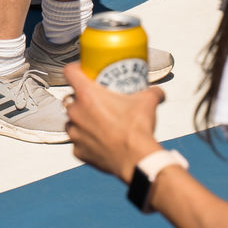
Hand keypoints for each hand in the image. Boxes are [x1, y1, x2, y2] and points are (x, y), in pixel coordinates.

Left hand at [64, 62, 165, 186]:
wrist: (136, 159)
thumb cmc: (137, 130)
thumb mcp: (148, 102)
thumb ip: (152, 92)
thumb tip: (157, 92)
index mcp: (87, 95)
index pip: (70, 71)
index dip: (75, 68)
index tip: (83, 70)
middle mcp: (76, 112)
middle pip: (71, 97)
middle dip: (82, 98)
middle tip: (98, 100)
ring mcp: (74, 133)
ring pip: (72, 120)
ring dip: (82, 119)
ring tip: (99, 121)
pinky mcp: (77, 150)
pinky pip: (78, 140)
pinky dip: (86, 139)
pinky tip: (100, 139)